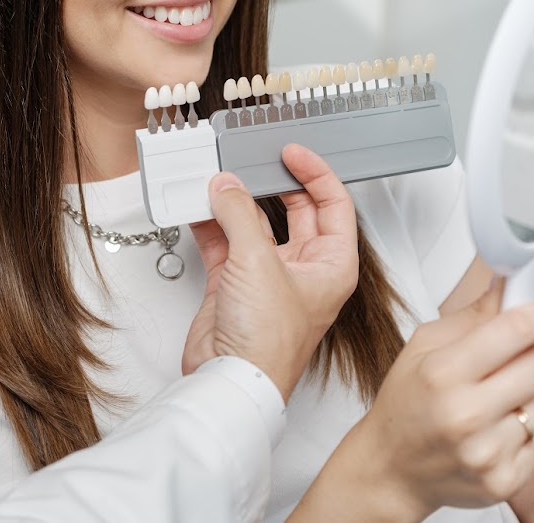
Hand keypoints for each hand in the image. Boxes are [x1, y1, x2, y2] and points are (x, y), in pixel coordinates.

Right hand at [181, 143, 358, 400]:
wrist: (230, 380)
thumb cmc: (267, 343)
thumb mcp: (257, 262)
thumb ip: (239, 214)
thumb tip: (227, 186)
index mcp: (332, 264)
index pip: (334, 204)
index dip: (315, 173)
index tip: (291, 153)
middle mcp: (304, 269)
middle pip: (295, 210)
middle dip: (272, 184)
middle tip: (254, 160)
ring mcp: (267, 276)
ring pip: (254, 224)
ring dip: (235, 203)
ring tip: (218, 180)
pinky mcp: (235, 284)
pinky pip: (225, 242)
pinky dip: (211, 223)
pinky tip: (200, 206)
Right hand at [296, 280, 533, 521]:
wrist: (391, 469)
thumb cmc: (405, 402)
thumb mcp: (422, 347)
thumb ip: (470, 316)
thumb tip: (507, 287)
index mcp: (442, 372)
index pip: (515, 331)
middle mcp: (466, 414)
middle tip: (518, 354)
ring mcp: (486, 452)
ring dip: (528, 395)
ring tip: (495, 399)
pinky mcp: (503, 482)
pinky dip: (523, 431)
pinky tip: (494, 430)